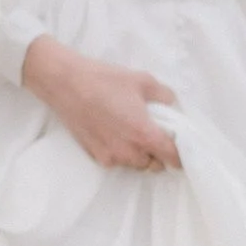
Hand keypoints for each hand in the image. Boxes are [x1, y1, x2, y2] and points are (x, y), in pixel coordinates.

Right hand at [22, 37, 181, 169]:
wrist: (64, 83)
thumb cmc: (104, 80)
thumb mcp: (143, 80)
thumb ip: (165, 96)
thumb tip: (173, 105)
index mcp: (144, 134)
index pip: (173, 158)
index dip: (181, 155)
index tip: (181, 149)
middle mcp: (129, 152)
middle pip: (155, 164)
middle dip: (159, 153)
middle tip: (154, 133)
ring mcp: (111, 157)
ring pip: (136, 164)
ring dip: (140, 154)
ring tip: (132, 132)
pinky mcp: (96, 156)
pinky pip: (117, 161)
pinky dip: (121, 152)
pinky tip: (115, 133)